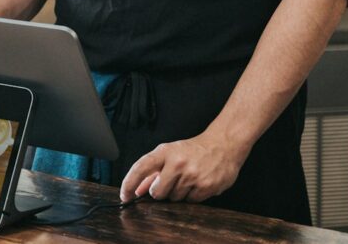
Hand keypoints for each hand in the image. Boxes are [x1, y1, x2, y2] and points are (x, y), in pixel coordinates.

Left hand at [120, 131, 248, 203]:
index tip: (124, 195)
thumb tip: (136, 190)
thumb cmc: (192, 150)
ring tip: (187, 179)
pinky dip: (192, 196)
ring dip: (178, 193)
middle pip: (157, 192)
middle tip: (170, 182)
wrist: (223, 145)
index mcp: (165, 152)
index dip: (129, 183)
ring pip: (174, 198)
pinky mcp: (206, 186)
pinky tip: (197, 183)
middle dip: (160, 192)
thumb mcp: (169, 154)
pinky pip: (191, 201)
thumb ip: (151, 172)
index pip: (140, 168)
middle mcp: (177, 163)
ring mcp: (193, 175)